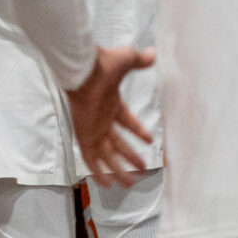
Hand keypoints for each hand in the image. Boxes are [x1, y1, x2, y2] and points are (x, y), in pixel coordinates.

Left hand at [66, 44, 155, 186]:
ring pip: (107, 156)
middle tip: (143, 168)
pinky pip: (91, 159)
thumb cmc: (105, 66)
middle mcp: (103, 120)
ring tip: (130, 183)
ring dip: (118, 170)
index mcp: (112, 104)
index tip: (150, 140)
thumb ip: (140, 60)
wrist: (84, 71)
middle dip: (131, 157)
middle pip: (118, 144)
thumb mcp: (127, 60)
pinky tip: (107, 184)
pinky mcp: (85, 137)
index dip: (138, 131)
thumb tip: (154, 53)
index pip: (127, 122)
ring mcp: (94, 130)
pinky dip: (98, 172)